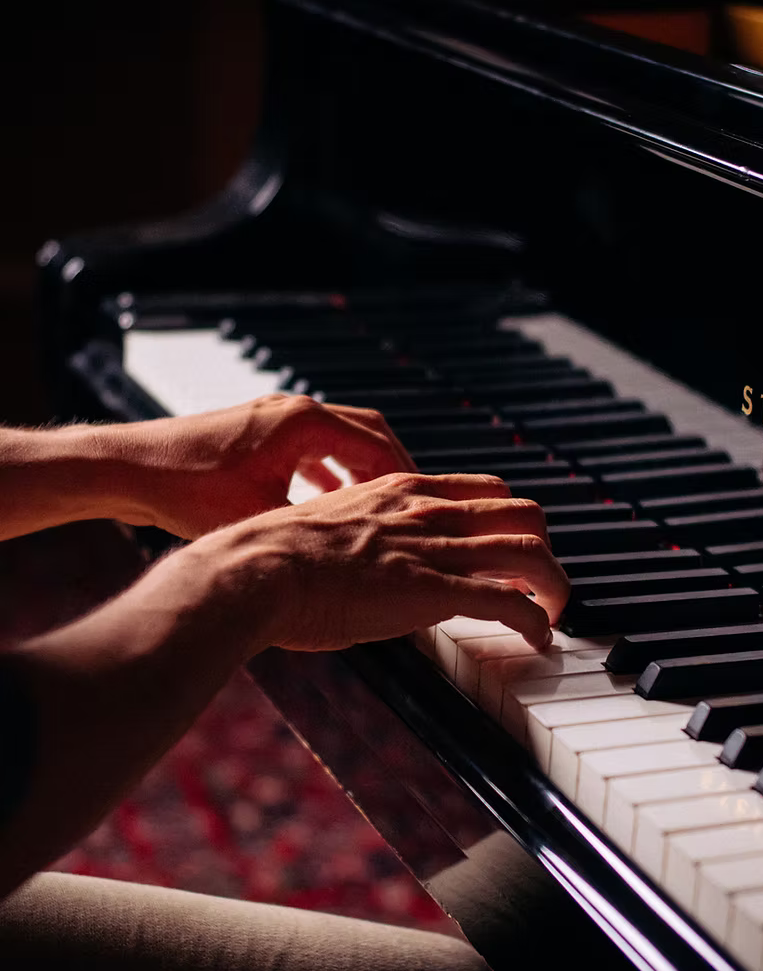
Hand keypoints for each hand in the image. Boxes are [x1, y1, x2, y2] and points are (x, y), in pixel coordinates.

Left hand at [114, 394, 416, 539]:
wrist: (128, 468)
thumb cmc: (185, 488)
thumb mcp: (262, 518)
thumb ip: (314, 531)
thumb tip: (355, 558)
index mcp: (302, 423)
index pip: (377, 442)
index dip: (407, 475)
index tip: (426, 502)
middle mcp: (291, 411)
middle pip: (365, 431)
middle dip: (392, 466)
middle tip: (413, 501)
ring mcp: (272, 418)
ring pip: (337, 437)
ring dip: (360, 467)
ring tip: (380, 504)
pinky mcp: (254, 432)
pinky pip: (309, 446)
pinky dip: (327, 469)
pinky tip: (328, 501)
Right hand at [195, 472, 569, 651]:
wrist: (258, 569)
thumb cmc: (277, 556)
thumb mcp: (330, 525)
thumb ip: (363, 536)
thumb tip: (366, 560)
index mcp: (403, 491)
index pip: (485, 490)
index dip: (511, 519)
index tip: (512, 546)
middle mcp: (428, 512)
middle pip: (522, 513)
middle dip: (544, 547)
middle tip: (541, 581)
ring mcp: (433, 549)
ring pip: (530, 553)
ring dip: (554, 586)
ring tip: (555, 612)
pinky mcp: (432, 591)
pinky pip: (508, 602)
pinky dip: (535, 621)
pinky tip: (537, 639)